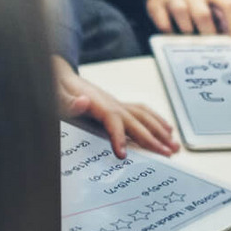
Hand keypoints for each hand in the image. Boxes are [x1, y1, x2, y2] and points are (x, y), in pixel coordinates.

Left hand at [54, 56, 177, 158]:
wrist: (62, 76)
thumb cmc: (58, 89)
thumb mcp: (56, 95)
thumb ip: (67, 101)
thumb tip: (82, 102)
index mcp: (98, 104)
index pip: (113, 121)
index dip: (119, 137)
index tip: (123, 154)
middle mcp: (113, 103)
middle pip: (136, 122)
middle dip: (153, 139)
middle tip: (167, 154)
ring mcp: (118, 104)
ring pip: (144, 117)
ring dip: (160, 131)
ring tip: (174, 145)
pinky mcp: (119, 105)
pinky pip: (142, 113)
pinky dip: (157, 121)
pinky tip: (167, 129)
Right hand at [147, 0, 230, 37]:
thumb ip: (220, 15)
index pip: (226, 3)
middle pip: (203, 13)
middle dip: (208, 33)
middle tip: (211, 46)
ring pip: (182, 14)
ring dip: (188, 31)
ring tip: (192, 40)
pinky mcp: (154, 2)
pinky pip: (163, 22)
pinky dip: (170, 32)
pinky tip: (174, 36)